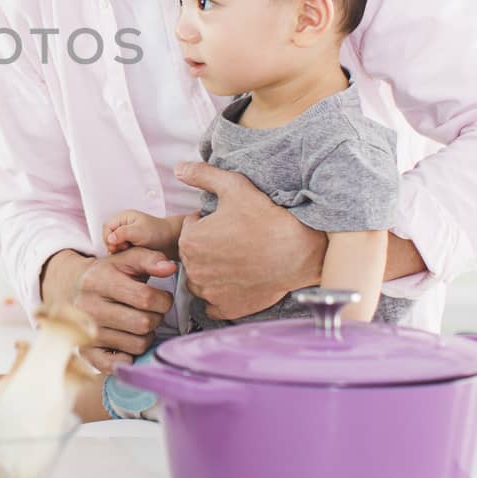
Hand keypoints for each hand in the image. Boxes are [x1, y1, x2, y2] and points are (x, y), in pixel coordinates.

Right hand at [41, 247, 176, 372]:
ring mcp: (86, 333)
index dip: (163, 300)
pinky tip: (128, 343)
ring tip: (138, 324)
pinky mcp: (86, 353)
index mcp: (98, 281)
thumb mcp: (125, 260)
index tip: (162, 298)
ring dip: (146, 336)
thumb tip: (171, 268)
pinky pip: (119, 364)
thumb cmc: (106, 275)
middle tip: (150, 312)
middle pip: (143, 324)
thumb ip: (150, 259)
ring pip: (137, 345)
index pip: (145, 298)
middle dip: (156, 318)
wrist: (70, 290)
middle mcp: (89, 308)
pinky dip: (130, 356)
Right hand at [103, 209, 181, 255]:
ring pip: (112, 245)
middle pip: (108, 236)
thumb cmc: (158, 232)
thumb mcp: (140, 232)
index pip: (107, 228)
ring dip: (119, 250)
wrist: (171, 240)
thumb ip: (123, 233)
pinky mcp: (128, 243)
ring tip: (130, 251)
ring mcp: (124, 235)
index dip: (111, 238)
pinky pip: (119, 250)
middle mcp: (122, 225)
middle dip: (115, 245)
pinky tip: (131, 255)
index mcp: (123, 217)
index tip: (121, 245)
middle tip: (126, 248)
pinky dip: (123, 254)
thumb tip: (110, 239)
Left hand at [174, 162, 325, 319]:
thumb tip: (178, 168)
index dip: (207, 224)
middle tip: (234, 241)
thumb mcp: (234, 187)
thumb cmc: (266, 219)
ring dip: (210, 272)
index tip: (226, 223)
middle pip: (192, 255)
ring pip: (199, 280)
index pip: (189, 230)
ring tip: (236, 261)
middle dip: (206, 248)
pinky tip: (237, 282)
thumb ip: (202, 175)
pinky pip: (212, 303)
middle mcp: (194, 269)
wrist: (298, 253)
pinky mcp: (225, 308)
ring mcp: (209, 292)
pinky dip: (220, 295)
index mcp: (190, 241)